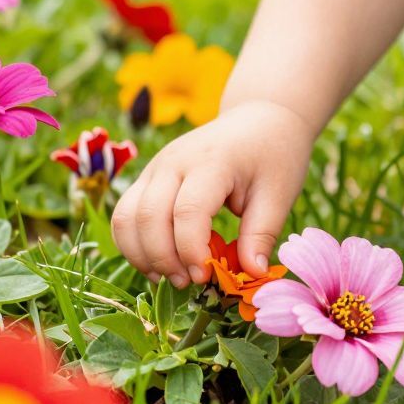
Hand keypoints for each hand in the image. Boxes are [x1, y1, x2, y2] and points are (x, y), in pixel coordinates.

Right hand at [111, 100, 312, 288]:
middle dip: (163, 258)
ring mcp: (155, 168)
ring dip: (141, 255)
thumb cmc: (272, 156)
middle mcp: (173, 162)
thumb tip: (252, 274)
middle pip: (148, 216)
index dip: (191, 250)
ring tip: (171, 277)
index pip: (187, 210)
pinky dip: (133, 244)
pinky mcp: (148, 178)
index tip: (206, 276)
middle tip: (189, 283)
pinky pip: (125, 214)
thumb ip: (262, 234)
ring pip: (125, 217)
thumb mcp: (278, 194)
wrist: (257, 120)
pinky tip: (158, 264)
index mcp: (211, 162)